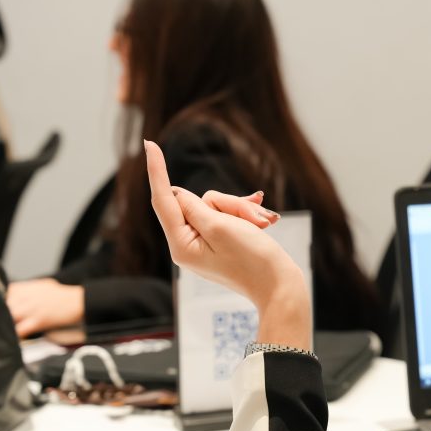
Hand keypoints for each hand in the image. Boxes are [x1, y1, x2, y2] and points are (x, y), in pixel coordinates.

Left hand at [7, 278, 84, 337]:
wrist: (79, 301)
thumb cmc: (64, 295)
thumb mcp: (44, 285)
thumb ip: (29, 288)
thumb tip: (17, 293)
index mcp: (28, 287)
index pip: (6, 292)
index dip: (4, 301)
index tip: (5, 307)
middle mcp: (27, 297)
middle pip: (5, 305)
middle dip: (4, 313)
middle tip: (7, 320)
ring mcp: (32, 309)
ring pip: (9, 316)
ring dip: (8, 323)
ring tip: (10, 329)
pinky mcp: (38, 321)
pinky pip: (20, 329)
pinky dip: (16, 334)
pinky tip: (17, 337)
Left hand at [145, 140, 311, 349]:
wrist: (281, 286)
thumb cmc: (253, 259)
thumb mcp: (221, 227)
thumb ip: (195, 207)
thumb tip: (176, 194)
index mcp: (182, 245)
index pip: (164, 200)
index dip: (157, 171)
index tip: (150, 144)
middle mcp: (188, 245)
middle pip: (199, 202)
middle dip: (229, 203)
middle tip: (256, 218)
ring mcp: (205, 245)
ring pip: (217, 207)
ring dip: (241, 211)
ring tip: (264, 224)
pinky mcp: (221, 243)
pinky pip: (227, 217)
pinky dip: (245, 217)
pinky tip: (264, 221)